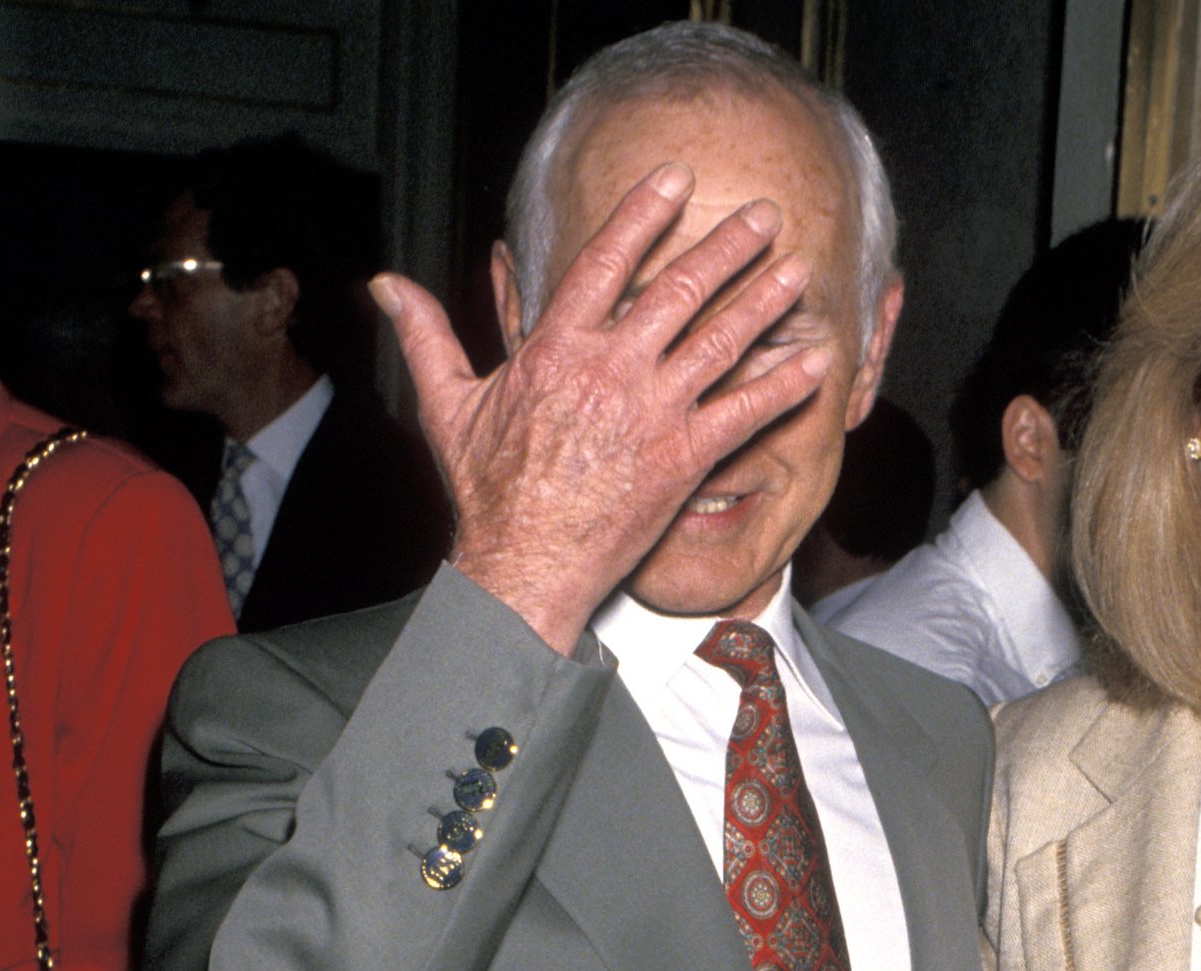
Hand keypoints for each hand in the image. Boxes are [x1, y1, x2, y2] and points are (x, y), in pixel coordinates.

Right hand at [373, 162, 831, 653]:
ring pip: (721, 343)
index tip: (675, 179)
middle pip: (680, 291)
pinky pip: (744, 413)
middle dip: (726, 247)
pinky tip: (815, 363)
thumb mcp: (447, 403)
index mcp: (557, 348)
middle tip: (763, 215)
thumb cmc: (490, 490)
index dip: (643, 214)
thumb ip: (426, 334)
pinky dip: (782, 387)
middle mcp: (612, 370)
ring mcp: (653, 412)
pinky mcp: (684, 457)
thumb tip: (385, 285)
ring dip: (764, 304)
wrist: (526, 562)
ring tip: (796, 271)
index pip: (606, 261)